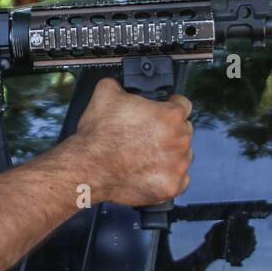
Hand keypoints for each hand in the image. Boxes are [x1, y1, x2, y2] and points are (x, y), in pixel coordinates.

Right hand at [70, 78, 192, 205]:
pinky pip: (179, 180)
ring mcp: (177, 165)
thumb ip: (120, 84)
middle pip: (184, 131)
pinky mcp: (171, 187)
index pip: (183, 105)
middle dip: (169, 132)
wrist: (88, 168)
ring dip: (170, 155)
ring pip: (182, 156)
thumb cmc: (98, 136)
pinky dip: (167, 176)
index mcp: (170, 115)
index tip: (162, 112)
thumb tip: (119, 83)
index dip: (170, 106)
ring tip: (147, 156)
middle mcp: (179, 140)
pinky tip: (151, 172)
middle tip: (148, 136)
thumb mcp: (105, 93)